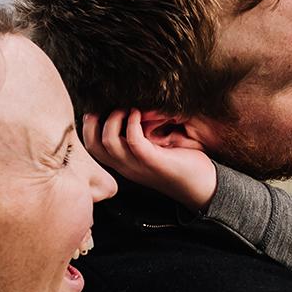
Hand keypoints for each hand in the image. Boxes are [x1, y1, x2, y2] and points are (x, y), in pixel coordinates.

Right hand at [82, 109, 216, 209]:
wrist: (203, 185)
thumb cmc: (180, 163)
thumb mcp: (152, 150)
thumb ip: (137, 138)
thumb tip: (128, 110)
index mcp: (124, 164)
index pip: (92, 148)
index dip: (88, 127)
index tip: (98, 109)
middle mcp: (126, 167)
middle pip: (93, 146)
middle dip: (93, 122)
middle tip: (107, 106)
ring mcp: (138, 166)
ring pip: (108, 142)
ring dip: (113, 119)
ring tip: (125, 108)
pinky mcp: (153, 161)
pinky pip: (134, 140)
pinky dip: (132, 122)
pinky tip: (138, 113)